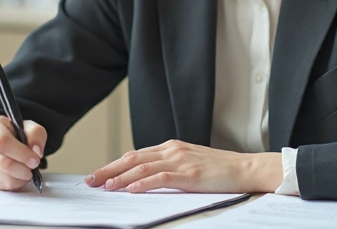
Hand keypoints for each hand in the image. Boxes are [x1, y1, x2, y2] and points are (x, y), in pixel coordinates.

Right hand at [0, 116, 46, 190]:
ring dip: (22, 178)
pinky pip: (2, 186)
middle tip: (33, 167)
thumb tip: (36, 151)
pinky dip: (15, 183)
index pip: (2, 142)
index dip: (21, 153)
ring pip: (4, 178)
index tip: (35, 160)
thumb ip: (36, 134)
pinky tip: (18, 174)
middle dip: (23, 169)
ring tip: (27, 170)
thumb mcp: (29, 127)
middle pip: (3, 163)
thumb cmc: (15, 133)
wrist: (0, 141)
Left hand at [84, 139, 281, 193]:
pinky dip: (142, 183)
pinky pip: (159, 177)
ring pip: (141, 167)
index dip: (114, 165)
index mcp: (171, 147)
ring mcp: (180, 160)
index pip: (135, 155)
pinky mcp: (188, 174)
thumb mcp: (190, 163)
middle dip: (109, 170)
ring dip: (120, 178)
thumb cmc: (220, 169)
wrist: (246, 168)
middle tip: (90, 180)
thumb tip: (145, 178)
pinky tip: (130, 189)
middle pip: (132, 158)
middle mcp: (172, 150)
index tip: (98, 174)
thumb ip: (169, 166)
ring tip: (104, 186)